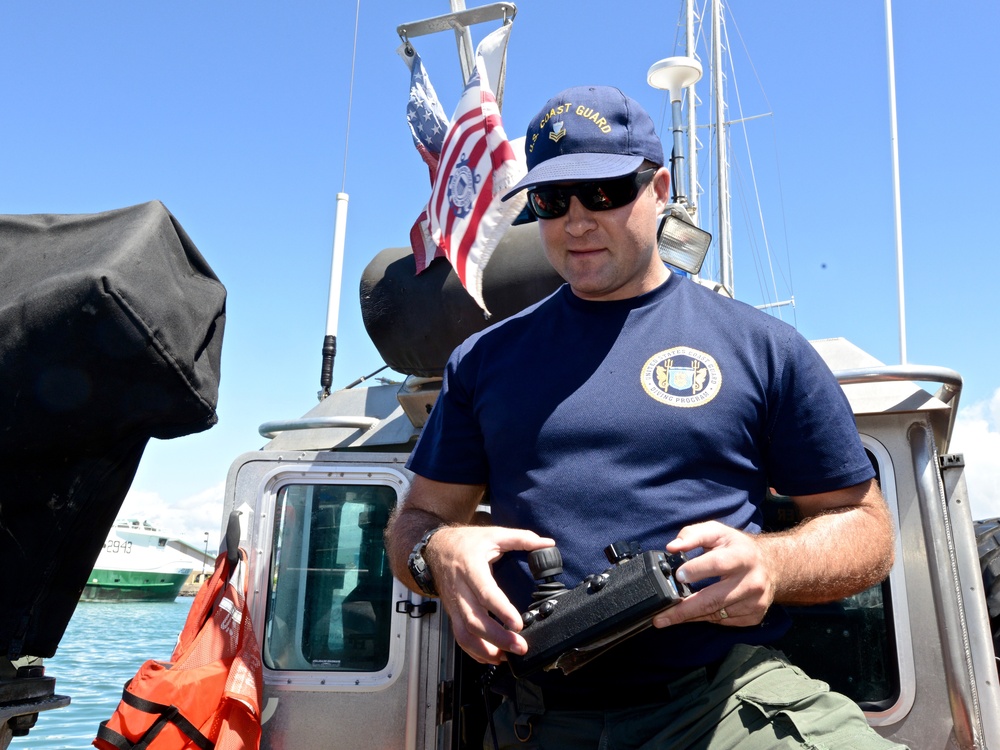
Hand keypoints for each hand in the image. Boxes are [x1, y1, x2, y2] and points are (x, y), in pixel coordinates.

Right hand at [426, 525, 553, 664]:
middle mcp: (460, 589)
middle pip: (474, 620)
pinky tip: (493, 656)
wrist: (436, 548)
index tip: (517, 624)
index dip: (501, 610)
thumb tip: (547, 543)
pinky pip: (460, 637)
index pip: (485, 593)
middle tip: (519, 647)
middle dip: (497, 638)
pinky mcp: (453, 614)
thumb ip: (521, 538)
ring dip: (485, 650)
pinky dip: (475, 652)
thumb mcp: (493, 534)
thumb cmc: (465, 543)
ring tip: (507, 657)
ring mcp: (454, 604)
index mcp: (470, 568)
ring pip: (464, 634)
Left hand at [651, 521, 774, 628]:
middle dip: (683, 610)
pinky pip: (723, 621)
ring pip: (715, 614)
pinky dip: (705, 618)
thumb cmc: (737, 548)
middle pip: (714, 599)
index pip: (718, 564)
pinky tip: (694, 614)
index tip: (678, 576)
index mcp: (743, 556)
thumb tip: (672, 547)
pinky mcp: (754, 616)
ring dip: (690, 616)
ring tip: (669, 617)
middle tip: (660, 616)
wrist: (771, 565)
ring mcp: (755, 602)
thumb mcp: (717, 532)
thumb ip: (692, 535)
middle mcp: (752, 581)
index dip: (697, 570)